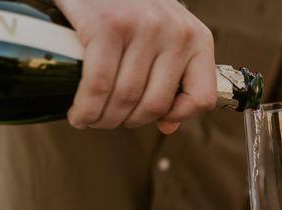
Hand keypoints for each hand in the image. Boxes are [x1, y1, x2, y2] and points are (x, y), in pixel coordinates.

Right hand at [55, 0, 216, 133]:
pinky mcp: (107, 26)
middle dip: (130, 123)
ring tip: (92, 119)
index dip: (179, 117)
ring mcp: (143, 28)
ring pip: (125, 98)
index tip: (157, 118)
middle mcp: (176, 34)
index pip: (202, 98)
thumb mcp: (166, 37)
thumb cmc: (132, 9)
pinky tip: (79, 114)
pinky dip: (86, 108)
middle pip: (156, 105)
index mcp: (198, 40)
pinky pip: (98, 85)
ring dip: (104, 119)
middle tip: (111, 122)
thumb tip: (168, 126)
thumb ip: (172, 78)